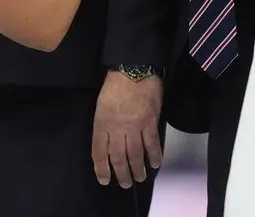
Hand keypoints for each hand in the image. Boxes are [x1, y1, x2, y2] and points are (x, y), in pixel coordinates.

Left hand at [92, 70, 162, 188]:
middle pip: (118, 157)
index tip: (104, 180)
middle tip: (124, 184)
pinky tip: (155, 164)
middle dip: (121, 174)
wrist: (134, 69)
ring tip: (139, 178)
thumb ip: (104, 124)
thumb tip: (108, 141)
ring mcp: (134, 126)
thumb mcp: (101, 104)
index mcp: (102, 123)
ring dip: (137, 170)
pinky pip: (152, 144)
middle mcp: (117, 128)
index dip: (101, 168)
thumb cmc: (115, 84)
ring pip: (135, 155)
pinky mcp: (150, 122)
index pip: (99, 152)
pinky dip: (154, 156)